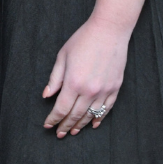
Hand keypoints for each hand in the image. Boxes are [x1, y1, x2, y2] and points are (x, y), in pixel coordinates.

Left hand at [43, 18, 129, 137]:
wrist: (109, 30)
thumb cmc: (83, 40)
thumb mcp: (63, 56)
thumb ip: (54, 78)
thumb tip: (47, 96)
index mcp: (73, 82)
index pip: (61, 109)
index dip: (53, 119)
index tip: (47, 125)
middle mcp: (89, 90)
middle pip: (75, 115)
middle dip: (65, 126)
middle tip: (59, 133)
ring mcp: (104, 90)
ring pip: (91, 115)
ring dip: (81, 125)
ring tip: (73, 131)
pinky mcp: (115, 87)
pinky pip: (107, 108)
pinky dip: (99, 118)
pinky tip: (93, 124)